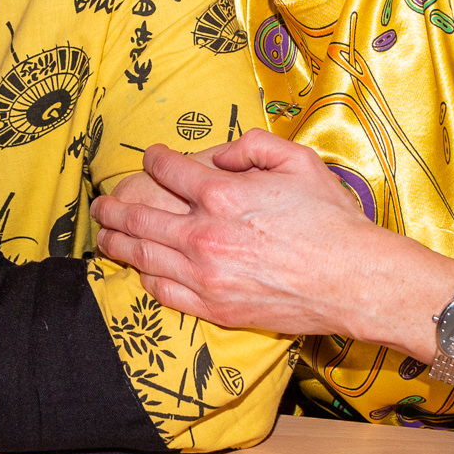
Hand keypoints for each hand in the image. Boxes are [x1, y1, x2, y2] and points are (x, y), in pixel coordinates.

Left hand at [92, 131, 390, 337]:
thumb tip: (221, 155)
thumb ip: (254, 146)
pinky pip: (163, 292)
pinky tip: (140, 271)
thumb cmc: (330, 219)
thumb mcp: (298, 161)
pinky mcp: (213, 308)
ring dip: (117, 242)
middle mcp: (204, 235)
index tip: (151, 158)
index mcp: (222, 194)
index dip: (155, 160)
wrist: (352, 279)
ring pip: (143, 256)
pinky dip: (145, 279)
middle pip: (140, 216)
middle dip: (114, 206)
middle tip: (101, 203)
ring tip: (104, 235)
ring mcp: (204, 276)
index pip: (170, 170)